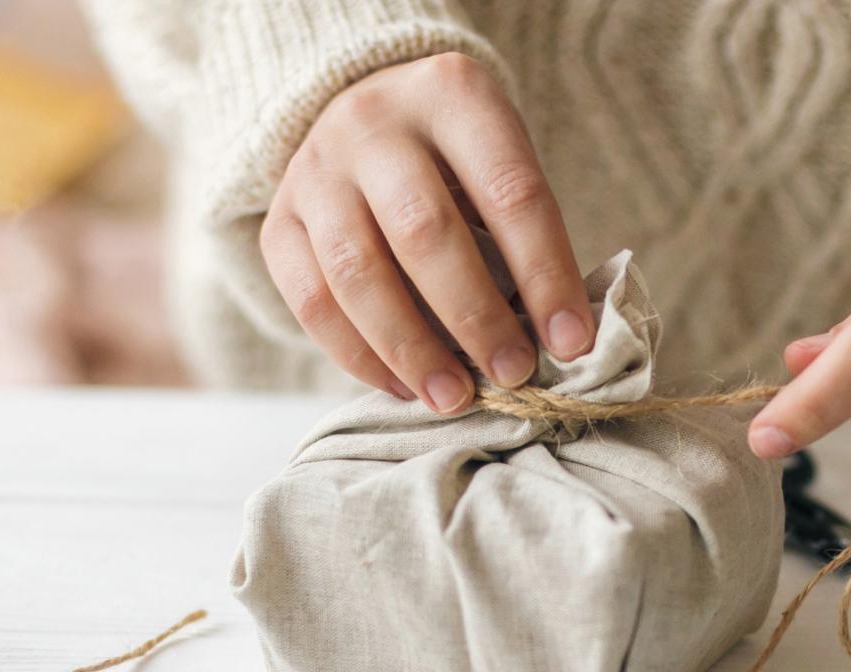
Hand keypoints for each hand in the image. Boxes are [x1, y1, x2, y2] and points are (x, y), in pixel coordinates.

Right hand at [259, 53, 591, 412]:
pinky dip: (358, 356)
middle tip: (513, 375)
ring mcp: (315, 170)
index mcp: (453, 94)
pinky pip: (310, 301)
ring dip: (411, 349)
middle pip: (425, 232)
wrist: (365, 116)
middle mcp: (373, 122)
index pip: (509, 192)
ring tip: (455, 397)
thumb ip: (523, 233)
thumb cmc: (456, 157)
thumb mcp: (499, 159)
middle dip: (476, 317)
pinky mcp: (278, 221)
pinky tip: (402, 386)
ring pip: (356, 272)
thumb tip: (556, 337)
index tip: (572, 340)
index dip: (545, 273)